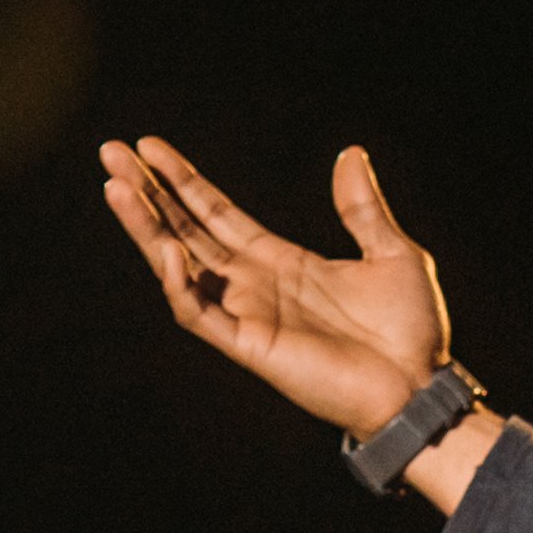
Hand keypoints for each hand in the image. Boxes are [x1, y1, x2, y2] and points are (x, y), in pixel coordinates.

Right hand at [100, 134, 452, 444]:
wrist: (420, 387)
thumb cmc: (411, 332)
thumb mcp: (392, 252)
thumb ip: (361, 207)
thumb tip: (350, 154)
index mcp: (281, 262)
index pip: (216, 214)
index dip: (184, 181)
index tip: (152, 146)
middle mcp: (254, 285)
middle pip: (185, 230)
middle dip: (149, 192)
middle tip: (112, 150)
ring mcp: (247, 315)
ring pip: (178, 265)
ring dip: (146, 227)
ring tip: (116, 185)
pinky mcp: (249, 346)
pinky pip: (198, 312)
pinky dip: (178, 282)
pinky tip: (166, 248)